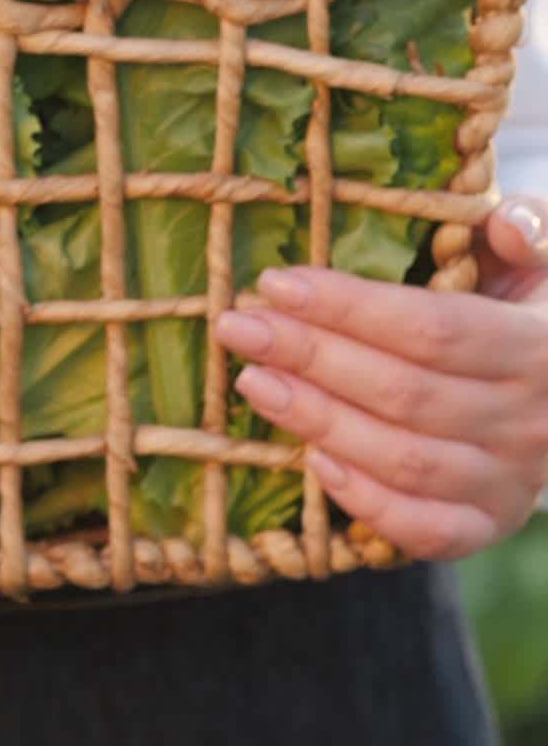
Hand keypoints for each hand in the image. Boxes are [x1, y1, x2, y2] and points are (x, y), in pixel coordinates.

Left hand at [214, 196, 547, 560]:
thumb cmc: (521, 308)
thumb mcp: (536, 261)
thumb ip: (529, 231)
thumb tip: (506, 224)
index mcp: (536, 348)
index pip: (432, 329)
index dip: (348, 307)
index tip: (273, 283)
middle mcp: (528, 421)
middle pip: (403, 392)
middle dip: (308, 355)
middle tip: (236, 326)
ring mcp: (508, 481)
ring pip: (404, 460)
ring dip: (318, 420)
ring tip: (250, 381)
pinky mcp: (485, 523)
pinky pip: (427, 530)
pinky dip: (367, 502)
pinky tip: (310, 461)